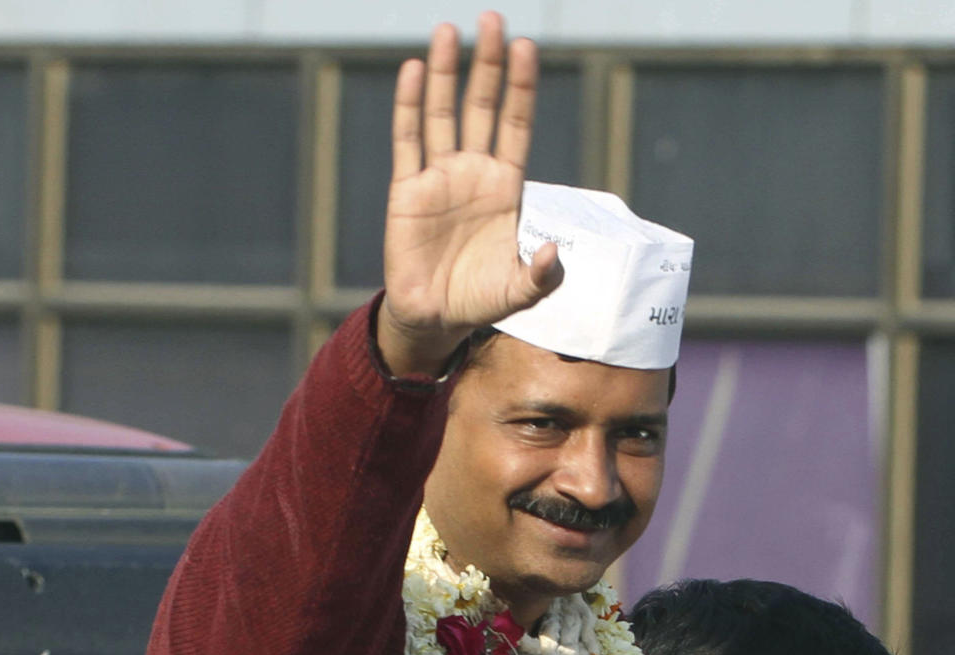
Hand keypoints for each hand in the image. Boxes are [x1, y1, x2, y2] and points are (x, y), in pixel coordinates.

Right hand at [377, 10, 562, 376]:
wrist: (434, 318)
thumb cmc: (479, 301)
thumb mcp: (520, 293)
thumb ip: (542, 275)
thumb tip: (552, 253)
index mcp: (504, 188)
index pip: (515, 125)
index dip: (521, 88)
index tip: (526, 48)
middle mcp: (472, 172)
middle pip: (481, 107)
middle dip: (487, 65)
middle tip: (492, 21)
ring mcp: (438, 177)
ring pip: (442, 113)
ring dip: (446, 73)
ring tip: (450, 31)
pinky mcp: (407, 190)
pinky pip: (408, 140)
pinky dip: (411, 105)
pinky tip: (415, 70)